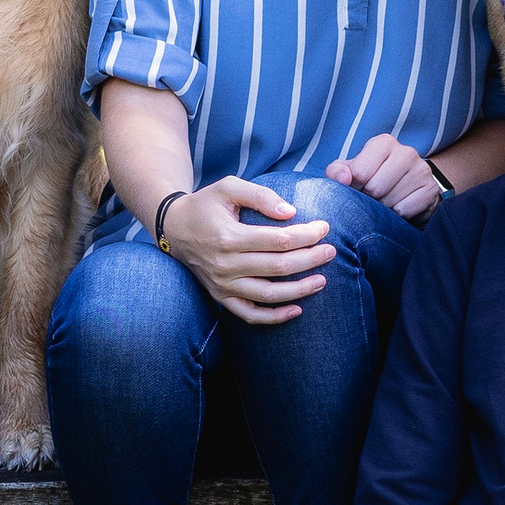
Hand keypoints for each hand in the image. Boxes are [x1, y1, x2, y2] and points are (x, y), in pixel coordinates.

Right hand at [160, 179, 335, 325]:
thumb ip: (260, 195)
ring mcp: (222, 285)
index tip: (324, 228)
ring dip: (300, 290)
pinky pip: (250, 314)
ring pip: (268, 295)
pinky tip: (297, 310)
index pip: (277, 240)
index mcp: (228, 236)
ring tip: (322, 280)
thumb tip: (291, 211)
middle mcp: (225, 264)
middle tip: (331, 251)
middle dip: (310, 259)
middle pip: (278, 267)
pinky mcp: (221, 297)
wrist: (174, 228)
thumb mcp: (228, 187)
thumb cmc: (205, 204)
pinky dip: (274, 317)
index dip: (306, 235)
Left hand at [327, 132, 444, 222]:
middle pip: (375, 188)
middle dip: (369, 200)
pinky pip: (404, 210)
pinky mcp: (431, 190)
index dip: (353, 187)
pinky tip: (398, 208)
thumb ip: (337, 172)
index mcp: (383, 143)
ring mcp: (422, 170)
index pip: (359, 172)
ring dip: (383, 209)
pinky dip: (397, 216)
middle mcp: (406, 152)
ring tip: (385, 202)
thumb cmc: (374, 180)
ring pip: (390, 201)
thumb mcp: (351, 172)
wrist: (407, 192)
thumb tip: (344, 179)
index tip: (357, 188)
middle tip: (372, 198)